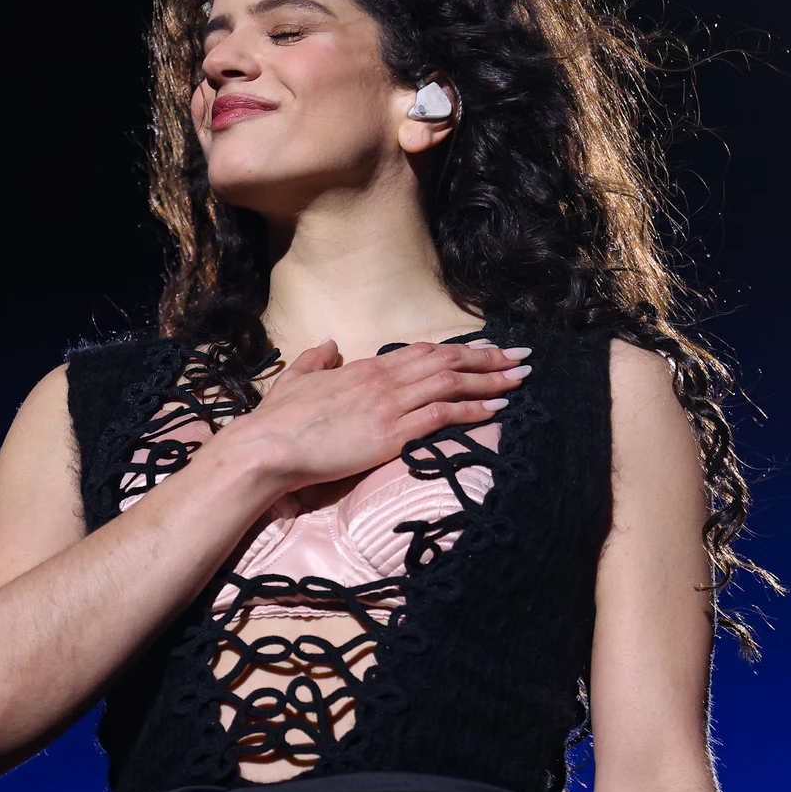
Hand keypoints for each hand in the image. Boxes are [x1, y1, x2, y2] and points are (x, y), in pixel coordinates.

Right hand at [213, 339, 532, 494]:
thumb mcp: (296, 379)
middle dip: (490, 358)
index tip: (488, 349)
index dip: (461, 349)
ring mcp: (389, 404)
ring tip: (522, 378)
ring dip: (492, 379)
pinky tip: (497, 409)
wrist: (267, 447)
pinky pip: (442, 415)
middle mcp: (384, 379)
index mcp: (365, 367)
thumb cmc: (278, 421)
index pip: (425, 351)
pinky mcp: (391, 432)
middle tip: (523, 357)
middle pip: (448, 360)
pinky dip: (473, 409)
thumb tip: (328, 344)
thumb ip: (316, 360)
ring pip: (452, 382)